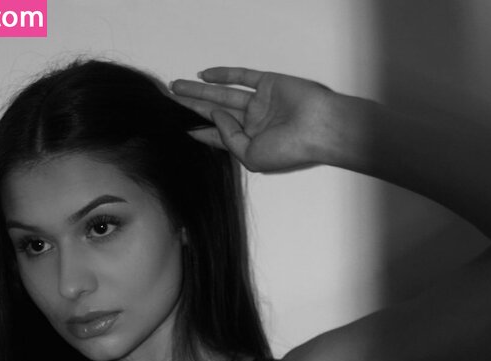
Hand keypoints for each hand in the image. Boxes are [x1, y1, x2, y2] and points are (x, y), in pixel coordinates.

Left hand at [169, 67, 335, 172]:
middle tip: (171, 101)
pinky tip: (204, 74)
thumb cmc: (290, 149)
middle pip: (217, 113)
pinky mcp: (269, 84)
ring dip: (201, 91)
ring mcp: (261, 103)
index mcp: (252, 144)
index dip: (200, 132)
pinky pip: (242, 77)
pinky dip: (224, 75)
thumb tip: (214, 116)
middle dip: (193, 108)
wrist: (319, 128)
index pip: (220, 137)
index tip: (181, 127)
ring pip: (224, 94)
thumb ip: (229, 137)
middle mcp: (255, 124)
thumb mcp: (251, 155)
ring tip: (177, 87)